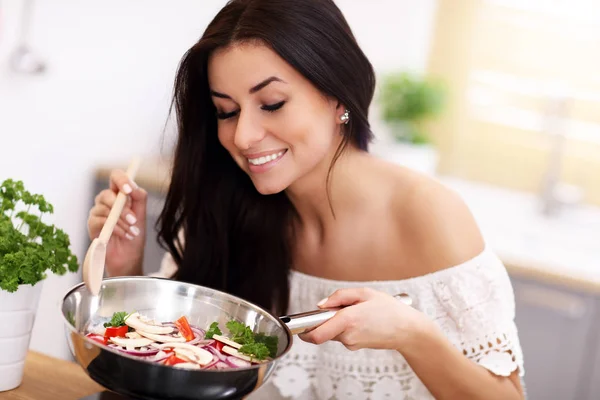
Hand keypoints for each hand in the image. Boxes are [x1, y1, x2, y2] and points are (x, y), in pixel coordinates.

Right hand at [87, 169, 147, 276]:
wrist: (129, 257)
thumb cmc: (135, 235)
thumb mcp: (142, 215)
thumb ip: (139, 198)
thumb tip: (133, 186)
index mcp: (119, 195)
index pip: (116, 177)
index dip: (121, 179)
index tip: (128, 189)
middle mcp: (106, 202)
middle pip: (106, 194)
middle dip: (122, 208)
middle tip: (134, 220)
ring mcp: (97, 213)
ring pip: (104, 209)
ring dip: (121, 221)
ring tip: (132, 232)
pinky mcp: (92, 225)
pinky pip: (100, 221)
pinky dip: (115, 229)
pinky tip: (125, 236)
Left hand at [298, 288, 428, 351]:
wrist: (407, 330)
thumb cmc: (389, 310)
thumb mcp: (365, 293)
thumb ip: (339, 296)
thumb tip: (321, 305)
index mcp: (348, 320)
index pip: (316, 334)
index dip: (304, 331)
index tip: (299, 326)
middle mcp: (347, 335)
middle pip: (323, 329)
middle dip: (326, 319)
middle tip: (340, 307)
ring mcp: (352, 343)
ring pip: (333, 331)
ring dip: (338, 322)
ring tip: (357, 312)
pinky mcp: (356, 346)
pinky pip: (343, 335)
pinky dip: (346, 327)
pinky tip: (362, 320)